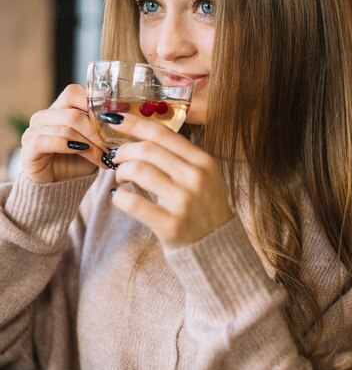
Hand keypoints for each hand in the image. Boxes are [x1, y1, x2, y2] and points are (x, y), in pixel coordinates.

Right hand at [21, 84, 108, 183]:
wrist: (58, 187)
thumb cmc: (77, 162)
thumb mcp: (94, 143)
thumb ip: (102, 129)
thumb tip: (122, 119)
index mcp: (59, 109)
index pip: (74, 93)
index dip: (95, 102)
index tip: (116, 116)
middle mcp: (44, 116)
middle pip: (74, 113)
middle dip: (97, 130)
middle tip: (111, 145)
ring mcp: (34, 130)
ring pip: (66, 129)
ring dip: (89, 144)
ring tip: (103, 156)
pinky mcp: (29, 147)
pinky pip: (48, 141)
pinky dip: (69, 146)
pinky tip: (83, 152)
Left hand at [107, 114, 233, 248]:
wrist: (218, 249)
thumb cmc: (205, 209)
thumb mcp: (204, 177)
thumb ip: (180, 157)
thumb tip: (141, 137)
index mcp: (203, 162)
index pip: (163, 134)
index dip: (135, 124)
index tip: (116, 119)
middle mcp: (195, 178)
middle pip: (147, 149)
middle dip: (124, 150)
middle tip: (116, 157)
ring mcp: (184, 201)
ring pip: (139, 171)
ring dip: (121, 171)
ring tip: (121, 178)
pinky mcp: (171, 225)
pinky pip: (134, 203)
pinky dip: (119, 197)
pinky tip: (119, 197)